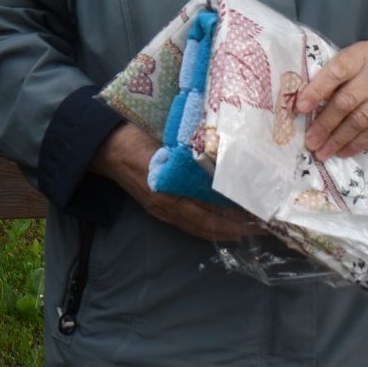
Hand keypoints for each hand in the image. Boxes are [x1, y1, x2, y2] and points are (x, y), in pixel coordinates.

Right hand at [91, 123, 255, 242]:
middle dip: (236, 228)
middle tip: (264, 228)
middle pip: (207, 224)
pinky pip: (188, 223)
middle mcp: (166, 205)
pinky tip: (222, 223)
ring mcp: (160, 210)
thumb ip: (191, 153)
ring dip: (224, 230)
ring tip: (249, 229)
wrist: (104, 146)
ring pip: (198, 227)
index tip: (259, 215)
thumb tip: (225, 160)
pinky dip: (208, 226)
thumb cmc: (134, 136)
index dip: (234, 216)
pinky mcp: (158, 209)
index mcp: (168, 190)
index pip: (209, 210)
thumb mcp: (165, 141)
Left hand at [296, 36, 367, 161]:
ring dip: (339, 139)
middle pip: (347, 101)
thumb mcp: (362, 52)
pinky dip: (358, 143)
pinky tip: (343, 152)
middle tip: (309, 141)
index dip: (317, 89)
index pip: (337, 72)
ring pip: (361, 120)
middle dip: (325, 123)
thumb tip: (309, 95)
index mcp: (362, 55)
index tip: (300, 107)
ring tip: (321, 152)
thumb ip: (341, 69)